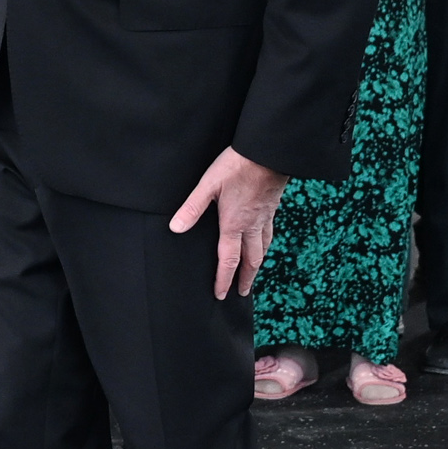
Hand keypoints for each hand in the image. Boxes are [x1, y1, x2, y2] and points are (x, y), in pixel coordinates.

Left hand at [171, 145, 286, 298]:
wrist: (268, 153)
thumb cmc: (236, 166)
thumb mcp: (208, 185)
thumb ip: (192, 208)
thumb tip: (175, 228)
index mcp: (234, 224)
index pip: (228, 260)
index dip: (224, 279)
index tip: (221, 295)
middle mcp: (252, 226)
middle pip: (251, 260)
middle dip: (245, 279)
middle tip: (242, 293)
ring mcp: (265, 218)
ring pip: (263, 249)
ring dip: (257, 265)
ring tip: (253, 272)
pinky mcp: (272, 208)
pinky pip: (270, 234)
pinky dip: (265, 245)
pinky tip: (263, 240)